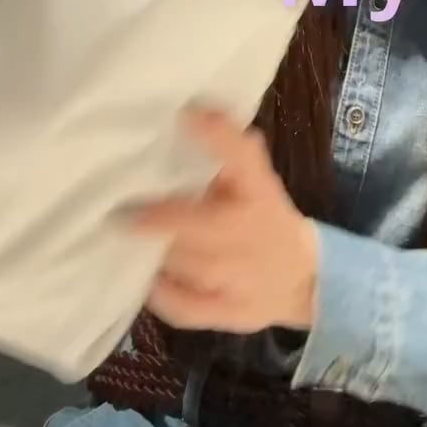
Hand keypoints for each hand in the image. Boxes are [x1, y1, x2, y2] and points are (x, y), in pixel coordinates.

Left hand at [129, 106, 317, 333]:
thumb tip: (197, 113)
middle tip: (122, 210)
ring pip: (188, 264)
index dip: (218, 135)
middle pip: (200, 224)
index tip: (186, 114)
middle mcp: (250, 235)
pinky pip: (186, 308)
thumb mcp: (257, 183)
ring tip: (126, 239)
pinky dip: (163, 295)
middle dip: (160, 216)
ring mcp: (239, 278)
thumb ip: (231, 156)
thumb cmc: (268, 219)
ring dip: (158, 251)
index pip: (244, 159)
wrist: (304, 279)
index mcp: (260, 193)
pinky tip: (148, 280)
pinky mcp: (228, 312)